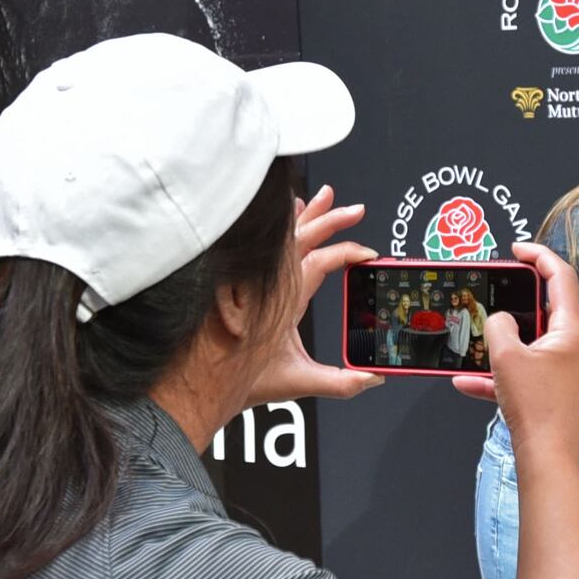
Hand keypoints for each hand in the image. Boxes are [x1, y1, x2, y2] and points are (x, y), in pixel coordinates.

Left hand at [244, 187, 379, 406]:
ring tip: (324, 196)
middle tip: (354, 210)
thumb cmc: (241, 379)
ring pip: (284, 238)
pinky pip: (267, 245)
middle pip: (302, 239)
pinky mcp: (248, 284)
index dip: (345, 253)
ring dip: (306, 216)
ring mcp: (257, 282)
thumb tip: (371, 378)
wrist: (206, 382)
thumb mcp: (296, 381)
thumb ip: (338, 382)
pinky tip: (290, 213)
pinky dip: (282, 227)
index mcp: (284, 303)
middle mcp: (269, 286)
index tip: (367, 253)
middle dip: (330, 220)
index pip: (319, 263)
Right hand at [461, 240, 578, 435]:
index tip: (517, 250)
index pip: (561, 277)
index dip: (539, 256)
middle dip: (514, 301)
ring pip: (530, 342)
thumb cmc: (536, 408)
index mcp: (571, 331)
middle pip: (545, 309)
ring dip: (501, 341)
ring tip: (476, 340)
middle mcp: (574, 347)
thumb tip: (497, 319)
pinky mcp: (552, 391)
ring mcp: (565, 370)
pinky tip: (466, 382)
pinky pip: (523, 372)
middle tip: (494, 290)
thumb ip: (498, 326)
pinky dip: (497, 374)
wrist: (545, 458)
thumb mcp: (506, 356)